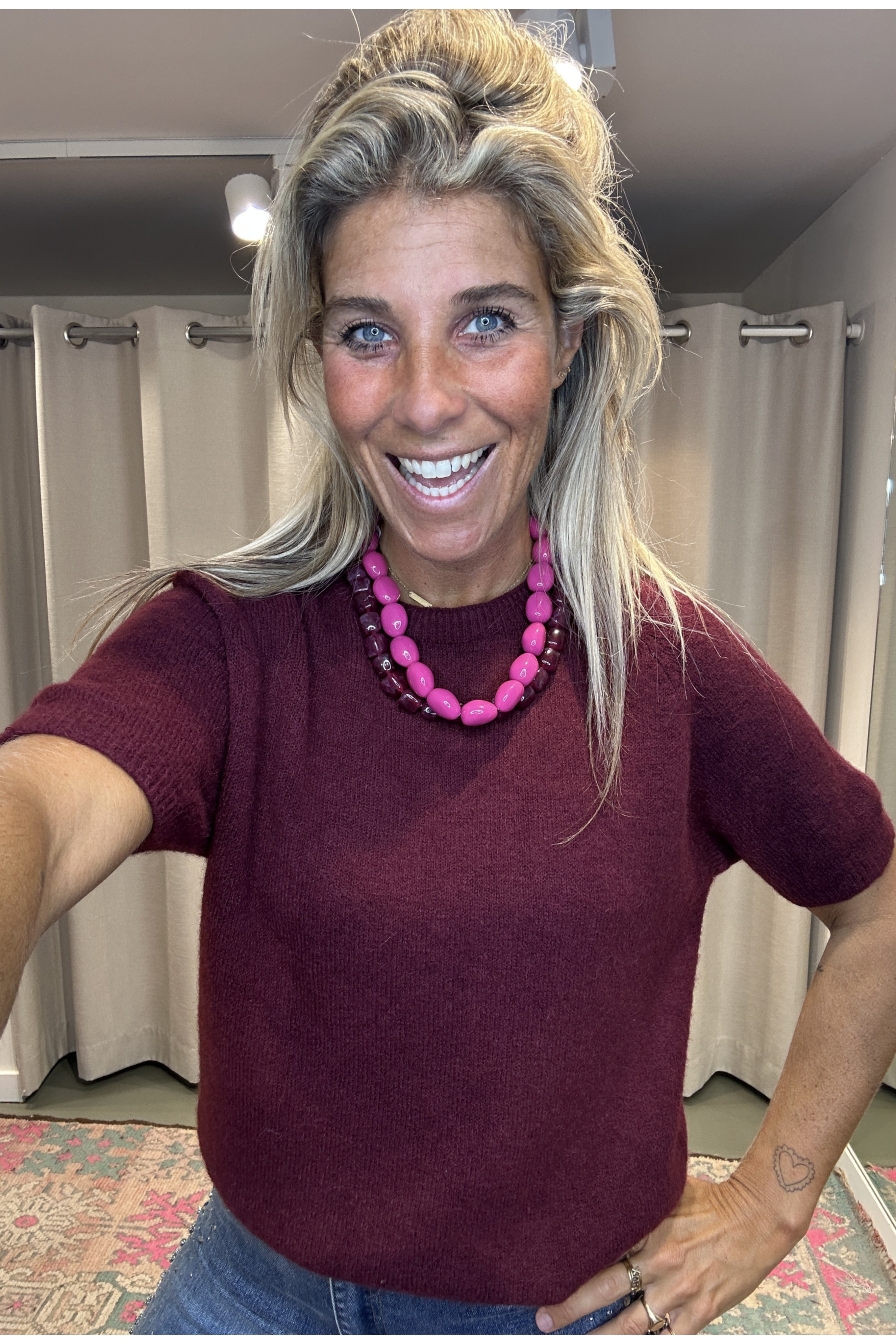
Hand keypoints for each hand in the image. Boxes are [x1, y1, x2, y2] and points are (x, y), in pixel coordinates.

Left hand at [535, 1172, 803, 1334]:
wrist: (759, 1217)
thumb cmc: (713, 1201)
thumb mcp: (668, 1192)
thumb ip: (637, 1201)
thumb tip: (602, 1194)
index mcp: (648, 1229)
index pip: (599, 1249)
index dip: (570, 1265)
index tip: (543, 1274)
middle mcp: (660, 1262)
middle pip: (604, 1290)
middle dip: (570, 1308)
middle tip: (544, 1319)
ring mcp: (680, 1291)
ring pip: (631, 1324)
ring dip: (602, 1336)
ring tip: (577, 1342)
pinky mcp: (700, 1312)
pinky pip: (668, 1338)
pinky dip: (648, 1343)